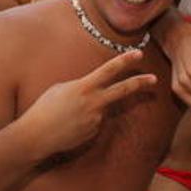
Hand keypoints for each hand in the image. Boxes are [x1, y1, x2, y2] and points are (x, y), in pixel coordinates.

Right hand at [21, 50, 156, 156]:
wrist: (36, 136)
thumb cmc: (43, 108)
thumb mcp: (60, 89)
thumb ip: (81, 86)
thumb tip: (93, 91)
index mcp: (84, 87)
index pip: (109, 70)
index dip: (125, 61)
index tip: (139, 54)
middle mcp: (94, 103)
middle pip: (122, 90)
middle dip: (140, 83)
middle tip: (154, 79)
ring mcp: (95, 120)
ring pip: (99, 108)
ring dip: (88, 109)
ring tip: (65, 115)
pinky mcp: (93, 133)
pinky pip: (93, 122)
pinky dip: (83, 121)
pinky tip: (68, 125)